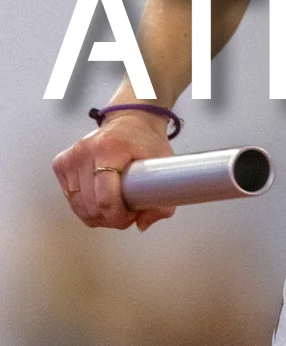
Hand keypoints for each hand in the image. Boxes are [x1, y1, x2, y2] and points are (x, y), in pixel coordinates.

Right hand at [52, 114, 177, 231]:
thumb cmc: (147, 143)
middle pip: (92, 207)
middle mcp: (85, 151)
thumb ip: (163, 200)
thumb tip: (142, 225)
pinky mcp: (61, 163)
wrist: (130, 120)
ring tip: (115, 207)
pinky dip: (85, 207)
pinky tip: (100, 199)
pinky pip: (71, 199)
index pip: (106, 199)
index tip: (133, 215)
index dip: (120, 217)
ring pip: (78, 207)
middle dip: (111, 218)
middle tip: (127, 212)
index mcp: (110, 148)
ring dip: (98, 216)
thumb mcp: (164, 166)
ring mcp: (70, 157)